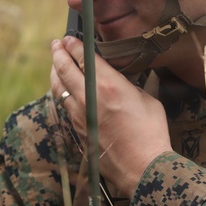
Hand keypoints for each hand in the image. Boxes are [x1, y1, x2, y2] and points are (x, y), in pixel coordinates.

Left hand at [50, 36, 171, 196]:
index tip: (69, 39)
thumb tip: (118, 81)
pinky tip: (63, 90)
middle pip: (64, 69)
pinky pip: (64, 105)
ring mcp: (80, 115)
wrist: (141, 167)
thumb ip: (127, 86)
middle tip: (56, 44)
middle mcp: (88, 97)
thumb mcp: (146, 99)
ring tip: (55, 64)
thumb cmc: (151, 133)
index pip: (83, 58)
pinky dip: (60, 92)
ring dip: (55, 72)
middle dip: (58, 53)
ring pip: (58, 88)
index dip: (74, 45)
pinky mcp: (78, 130)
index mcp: (108, 85)